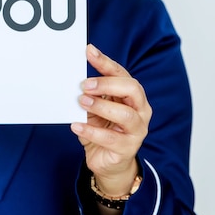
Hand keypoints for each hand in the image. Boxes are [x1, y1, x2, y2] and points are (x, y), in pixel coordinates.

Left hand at [71, 44, 151, 197]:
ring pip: (125, 114)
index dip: (105, 62)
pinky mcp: (128, 148)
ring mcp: (137, 130)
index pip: (122, 74)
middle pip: (132, 89)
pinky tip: (76, 125)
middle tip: (84, 85)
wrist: (108, 163)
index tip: (89, 51)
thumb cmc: (102, 130)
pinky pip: (111, 139)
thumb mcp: (95, 108)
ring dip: (101, 106)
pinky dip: (91, 131)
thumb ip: (90, 95)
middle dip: (107, 84)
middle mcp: (140, 110)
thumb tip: (74, 80)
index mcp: (132, 96)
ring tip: (82, 102)